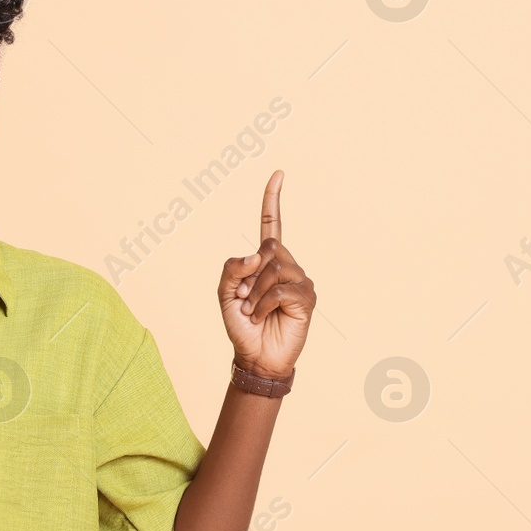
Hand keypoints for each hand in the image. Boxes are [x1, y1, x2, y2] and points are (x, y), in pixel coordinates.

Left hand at [218, 169, 315, 379]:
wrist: (254, 356)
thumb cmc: (240, 324)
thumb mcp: (223, 293)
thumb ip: (232, 267)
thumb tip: (258, 253)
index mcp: (267, 260)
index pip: (272, 224)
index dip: (272, 199)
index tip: (278, 173)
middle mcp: (287, 266)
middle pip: (270, 246)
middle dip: (249, 273)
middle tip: (243, 297)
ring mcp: (300, 281)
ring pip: (274, 268)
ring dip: (253, 293)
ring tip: (252, 311)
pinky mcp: (307, 299)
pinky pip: (279, 290)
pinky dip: (262, 304)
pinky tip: (261, 317)